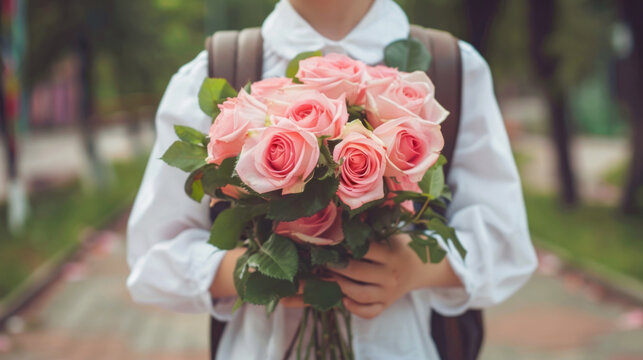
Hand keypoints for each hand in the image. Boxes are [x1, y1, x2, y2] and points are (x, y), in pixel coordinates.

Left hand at [328, 234, 460, 318]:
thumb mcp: (391, 234)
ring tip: (329, 276)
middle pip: (359, 272)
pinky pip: (369, 312)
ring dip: (341, 286)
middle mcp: (391, 275)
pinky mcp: (386, 305)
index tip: (333, 241)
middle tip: (324, 260)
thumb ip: (371, 228)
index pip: (367, 250)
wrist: (422, 267)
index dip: (347, 245)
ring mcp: (389, 293)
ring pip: (361, 294)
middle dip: (338, 266)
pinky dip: (354, 308)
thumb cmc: (400, 246)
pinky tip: (344, 298)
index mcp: (392, 255)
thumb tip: (344, 217)